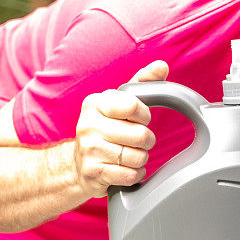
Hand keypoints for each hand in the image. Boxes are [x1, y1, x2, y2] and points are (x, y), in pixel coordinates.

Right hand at [73, 61, 168, 197]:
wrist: (78, 164)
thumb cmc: (106, 129)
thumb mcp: (119, 103)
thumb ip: (142, 83)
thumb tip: (162, 65)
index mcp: (95, 104)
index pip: (133, 106)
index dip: (144, 115)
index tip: (139, 119)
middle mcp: (88, 125)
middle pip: (141, 135)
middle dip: (146, 141)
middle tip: (135, 141)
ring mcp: (88, 149)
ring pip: (138, 157)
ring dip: (140, 159)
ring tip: (127, 154)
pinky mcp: (92, 172)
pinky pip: (130, 175)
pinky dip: (134, 174)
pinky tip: (124, 169)